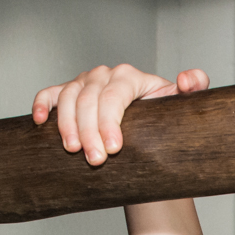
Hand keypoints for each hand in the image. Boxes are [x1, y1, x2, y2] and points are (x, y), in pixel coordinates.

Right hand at [32, 65, 210, 164]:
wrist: (150, 134)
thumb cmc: (165, 120)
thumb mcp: (182, 108)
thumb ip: (194, 89)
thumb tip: (186, 79)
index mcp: (131, 77)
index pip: (115, 95)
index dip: (110, 121)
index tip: (113, 148)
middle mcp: (106, 75)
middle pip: (90, 99)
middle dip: (90, 131)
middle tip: (96, 160)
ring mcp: (85, 82)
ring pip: (69, 98)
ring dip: (67, 125)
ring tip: (73, 151)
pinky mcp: (69, 93)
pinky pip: (51, 94)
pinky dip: (41, 105)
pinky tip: (40, 122)